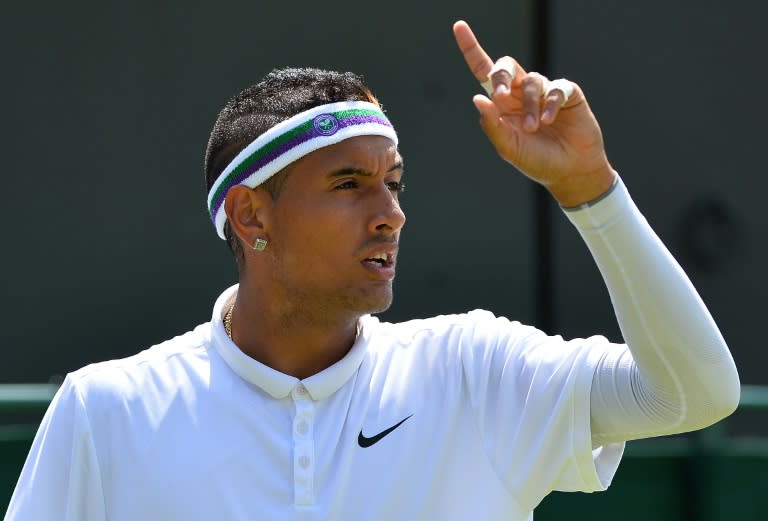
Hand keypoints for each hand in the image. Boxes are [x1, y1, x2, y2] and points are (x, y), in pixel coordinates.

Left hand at [452, 20, 615, 205]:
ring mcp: (544, 92)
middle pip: (506, 66)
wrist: (570, 172)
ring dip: (529, 105)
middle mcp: (521, 94)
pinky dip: (549, 103)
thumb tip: (477, 98)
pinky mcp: (567, 94)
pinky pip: (555, 87)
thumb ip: (492, 125)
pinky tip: (548, 120)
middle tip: (501, 97)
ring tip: (533, 128)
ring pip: (531, 80)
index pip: (484, 72)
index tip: (459, 27)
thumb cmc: (538, 161)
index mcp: (503, 105)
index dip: (471, 49)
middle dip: (502, 76)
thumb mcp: (509, 148)